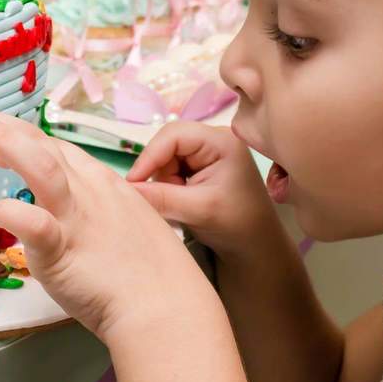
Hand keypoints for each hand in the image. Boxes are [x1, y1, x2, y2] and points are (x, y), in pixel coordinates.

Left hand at [0, 112, 217, 342]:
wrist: (165, 308)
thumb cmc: (153, 276)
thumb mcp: (132, 226)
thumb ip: (101, 214)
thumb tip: (78, 218)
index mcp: (105, 184)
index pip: (59, 149)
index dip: (27, 139)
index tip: (3, 138)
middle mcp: (89, 191)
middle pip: (43, 146)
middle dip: (4, 127)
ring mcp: (75, 217)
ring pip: (39, 166)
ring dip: (3, 141)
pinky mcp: (62, 249)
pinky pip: (32, 222)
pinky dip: (8, 211)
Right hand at [127, 122, 280, 256]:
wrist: (256, 246)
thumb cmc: (236, 225)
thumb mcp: (198, 210)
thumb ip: (162, 197)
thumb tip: (126, 189)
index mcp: (221, 141)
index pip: (173, 135)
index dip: (149, 156)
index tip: (133, 184)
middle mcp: (215, 139)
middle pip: (167, 145)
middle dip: (159, 173)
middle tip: (161, 200)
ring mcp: (208, 152)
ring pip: (166, 159)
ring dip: (163, 183)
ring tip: (179, 207)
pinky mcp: (202, 166)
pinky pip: (172, 169)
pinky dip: (169, 187)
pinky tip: (181, 204)